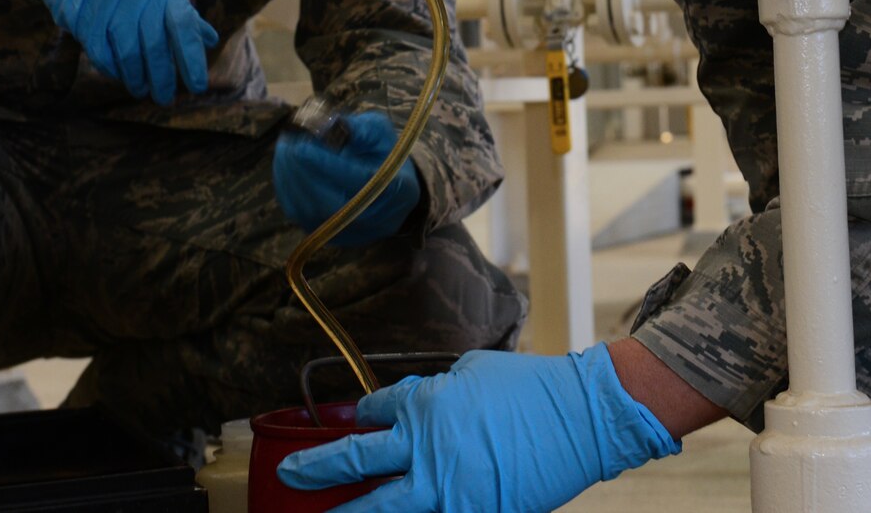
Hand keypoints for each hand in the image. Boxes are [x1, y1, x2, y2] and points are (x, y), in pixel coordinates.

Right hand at [1, 0, 217, 104]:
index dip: (191, 58)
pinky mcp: (79, 7)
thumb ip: (179, 7)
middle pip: (155, 42)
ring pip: (127, 49)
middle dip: (162, 76)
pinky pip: (99, 49)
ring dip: (135, 76)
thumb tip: (208, 38)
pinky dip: (110, 67)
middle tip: (165, 98)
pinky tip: (117, 75)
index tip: (197, 86)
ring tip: (141, 89)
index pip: (182, 23)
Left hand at [273, 111, 420, 246]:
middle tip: (287, 147)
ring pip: (313, 214)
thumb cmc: (384, 152)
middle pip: (332, 204)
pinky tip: (283, 168)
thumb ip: (356, 128)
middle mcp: (381, 219)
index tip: (303, 146)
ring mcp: (357, 233)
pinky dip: (289, 193)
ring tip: (284, 152)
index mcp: (400, 189)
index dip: (328, 166)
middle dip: (303, 174)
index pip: (360, 182)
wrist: (391, 183)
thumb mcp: (378, 130)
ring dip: (291, 182)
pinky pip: (304, 218)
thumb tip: (326, 128)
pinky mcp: (335, 238)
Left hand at [279, 345, 679, 512]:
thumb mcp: (473, 371)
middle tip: (291, 478)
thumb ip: (436, 389)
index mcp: (424, 407)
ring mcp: (447, 491)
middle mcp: (425, 451)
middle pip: (355, 464)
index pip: (372, 416)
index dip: (358, 419)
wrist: (580, 417)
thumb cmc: (531, 388)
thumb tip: (416, 401)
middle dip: (316, 472)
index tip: (353, 424)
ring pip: (383, 511)